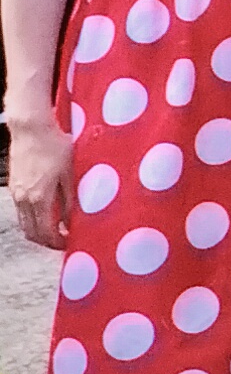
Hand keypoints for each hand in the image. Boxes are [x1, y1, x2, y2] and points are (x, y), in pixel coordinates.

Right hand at [9, 103, 66, 249]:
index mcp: (40, 198)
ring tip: (58, 229)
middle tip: (64, 241)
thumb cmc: (55, 147)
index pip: (45, 232)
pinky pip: (21, 211)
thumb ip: (71, 199)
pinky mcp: (14, 185)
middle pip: (32, 233)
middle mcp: (24, 199)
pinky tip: (47, 213)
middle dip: (47, 241)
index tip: (70, 244)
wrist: (32, 129)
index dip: (57, 243)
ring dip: (39, 231)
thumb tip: (73, 221)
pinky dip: (33, 218)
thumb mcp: (71, 173)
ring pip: (24, 223)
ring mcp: (16, 193)